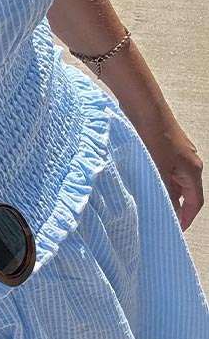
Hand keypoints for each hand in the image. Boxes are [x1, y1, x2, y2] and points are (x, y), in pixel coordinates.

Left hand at [131, 104, 204, 230]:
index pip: (195, 202)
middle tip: (157, 217)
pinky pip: (166, 171)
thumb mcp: (159, 171)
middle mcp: (189, 163)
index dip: (187, 218)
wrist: (146, 109)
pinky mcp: (167, 149)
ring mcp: (178, 155)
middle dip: (174, 206)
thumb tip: (172, 212)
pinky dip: (158, 180)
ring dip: (164, 192)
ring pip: (174, 181)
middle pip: (185, 192)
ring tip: (148, 202)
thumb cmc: (155, 137)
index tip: (176, 229)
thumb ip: (166, 194)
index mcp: (193, 170)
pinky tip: (143, 183)